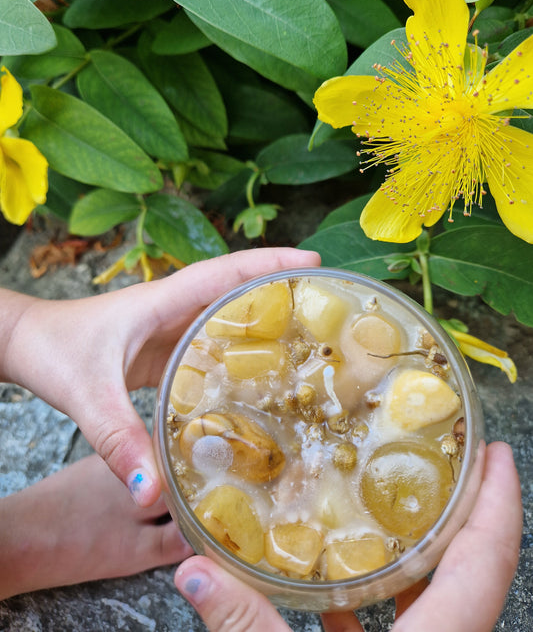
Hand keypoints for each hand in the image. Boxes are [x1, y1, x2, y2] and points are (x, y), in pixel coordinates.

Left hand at [1, 247, 319, 505]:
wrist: (25, 342)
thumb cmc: (53, 350)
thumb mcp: (89, 394)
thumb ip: (119, 441)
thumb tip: (151, 493)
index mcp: (163, 301)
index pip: (226, 272)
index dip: (271, 262)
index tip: (313, 260)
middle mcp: (171, 308)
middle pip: (235, 289)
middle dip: (280, 287)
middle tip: (325, 302)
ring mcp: (167, 328)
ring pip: (223, 315)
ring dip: (262, 319)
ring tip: (307, 337)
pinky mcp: (161, 349)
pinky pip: (207, 343)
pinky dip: (236, 350)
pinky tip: (256, 377)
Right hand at [174, 441, 521, 631]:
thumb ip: (245, 628)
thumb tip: (194, 569)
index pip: (487, 561)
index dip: (501, 502)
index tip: (499, 452)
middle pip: (474, 570)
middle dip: (466, 512)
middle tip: (442, 459)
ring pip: (442, 601)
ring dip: (423, 554)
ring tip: (393, 508)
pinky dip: (382, 603)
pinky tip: (337, 595)